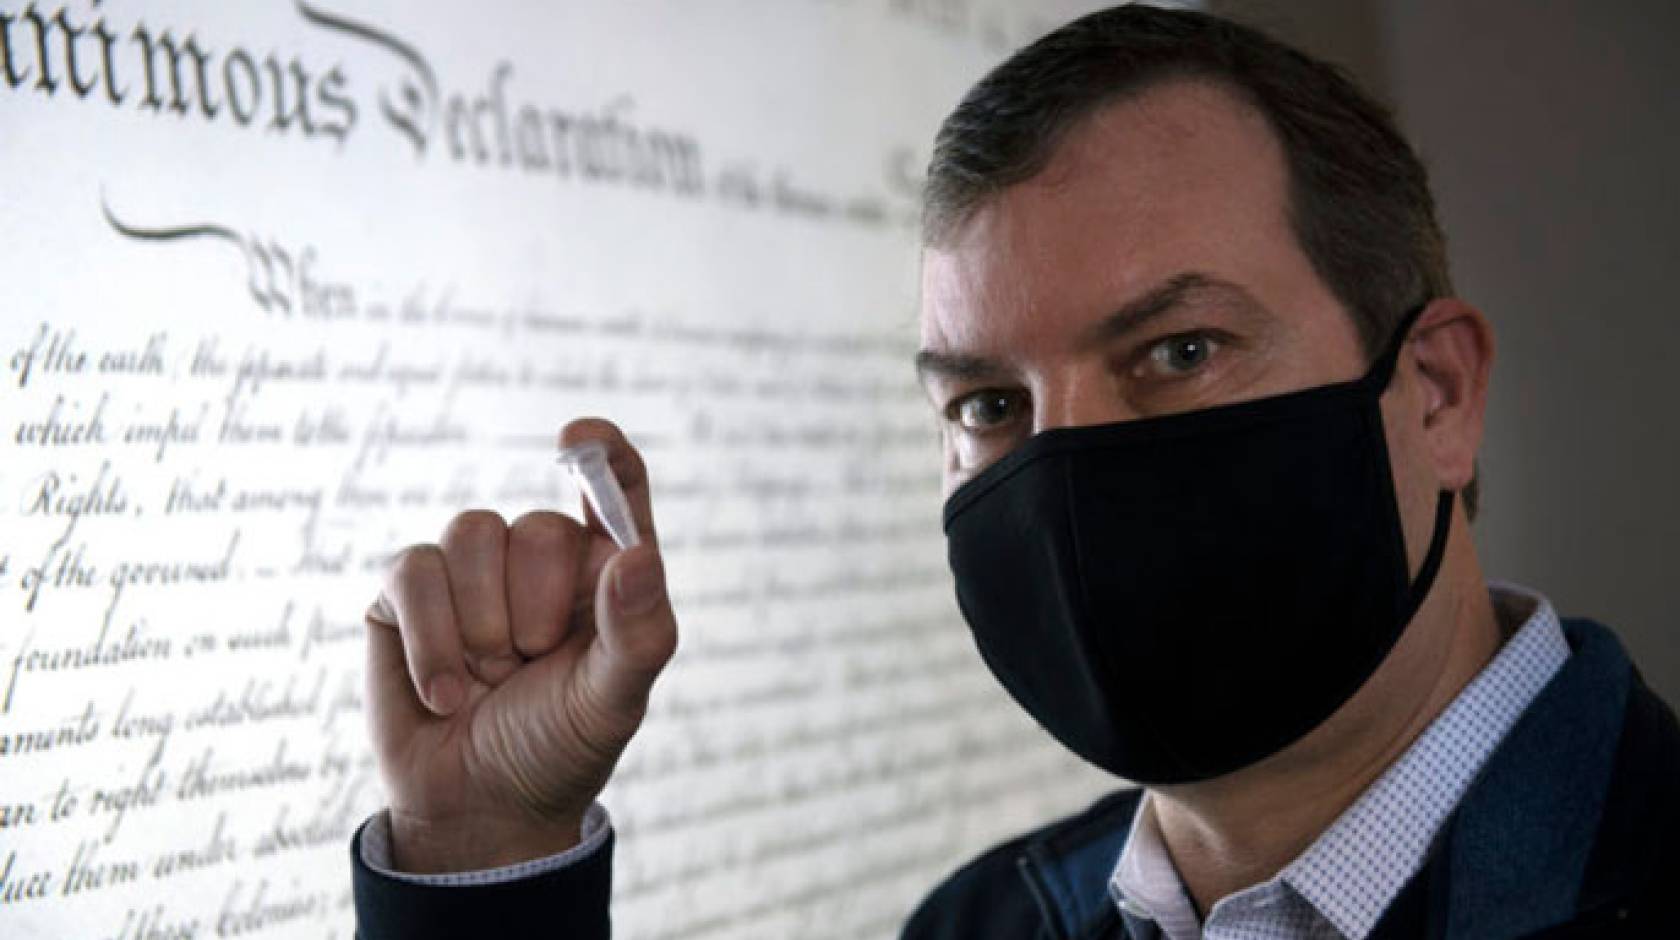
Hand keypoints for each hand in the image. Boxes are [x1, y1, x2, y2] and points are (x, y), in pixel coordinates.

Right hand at [363, 418, 677, 871]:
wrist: (477, 809)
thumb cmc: (558, 747)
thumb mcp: (612, 702)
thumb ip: (637, 632)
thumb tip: (640, 556)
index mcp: (605, 572)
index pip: (616, 487)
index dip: (604, 452)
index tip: (578, 438)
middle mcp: (541, 560)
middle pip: (541, 524)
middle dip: (534, 607)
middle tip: (530, 664)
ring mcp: (472, 571)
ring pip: (472, 532)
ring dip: (480, 624)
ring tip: (487, 679)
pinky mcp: (406, 591)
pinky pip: (413, 570)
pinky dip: (430, 638)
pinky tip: (444, 693)